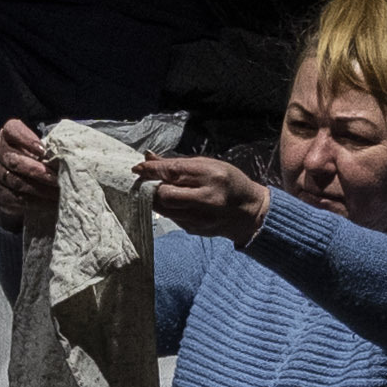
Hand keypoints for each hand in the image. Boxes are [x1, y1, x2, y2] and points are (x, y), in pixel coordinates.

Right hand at [0, 120, 57, 220]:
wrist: (22, 180)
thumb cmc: (37, 158)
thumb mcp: (40, 148)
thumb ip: (49, 147)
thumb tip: (66, 155)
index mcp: (6, 134)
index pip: (12, 130)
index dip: (27, 140)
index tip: (44, 151)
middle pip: (13, 161)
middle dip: (37, 171)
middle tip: (56, 178)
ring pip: (16, 182)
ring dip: (39, 189)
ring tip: (57, 193)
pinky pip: (16, 199)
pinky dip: (36, 202)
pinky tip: (50, 203)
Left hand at [143, 145, 270, 242]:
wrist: (249, 213)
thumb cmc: (229, 183)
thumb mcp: (209, 165)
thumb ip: (179, 163)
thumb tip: (149, 158)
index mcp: (211, 175)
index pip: (173, 172)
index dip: (152, 170)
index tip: (138, 168)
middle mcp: (206, 198)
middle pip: (165, 194)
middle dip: (151, 186)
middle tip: (146, 181)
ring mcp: (200, 217)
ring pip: (164, 208)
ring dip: (154, 198)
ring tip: (153, 190)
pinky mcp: (194, 228)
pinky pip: (171, 217)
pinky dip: (165, 208)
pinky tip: (169, 201)